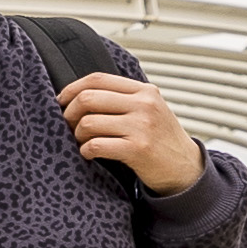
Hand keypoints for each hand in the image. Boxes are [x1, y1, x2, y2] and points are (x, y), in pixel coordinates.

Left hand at [60, 70, 205, 194]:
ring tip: (82, 142)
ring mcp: (142, 126)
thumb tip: (79, 95)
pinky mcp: (138, 149)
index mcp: (144, 91)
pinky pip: (96, 145)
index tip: (61, 101)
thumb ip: (123, 99)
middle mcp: (144, 104)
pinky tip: (89, 153)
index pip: (98, 79)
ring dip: (77, 135)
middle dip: (69, 113)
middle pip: (88, 98)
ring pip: (89, 123)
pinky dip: (86, 150)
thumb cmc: (161, 139)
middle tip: (67, 125)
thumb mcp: (149, 110)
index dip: (72, 88)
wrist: (185, 168)